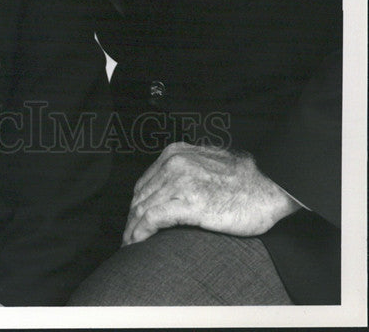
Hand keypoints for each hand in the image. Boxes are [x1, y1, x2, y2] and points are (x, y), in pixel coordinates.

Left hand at [122, 142, 299, 245]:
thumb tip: (172, 190)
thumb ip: (187, 171)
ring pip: (142, 208)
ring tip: (130, 246)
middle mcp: (174, 163)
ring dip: (133, 229)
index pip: (145, 183)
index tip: (133, 222)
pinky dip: (141, 232)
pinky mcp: (189, 202)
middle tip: (128, 238)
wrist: (270, 186)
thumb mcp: (208, 164)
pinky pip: (153, 218)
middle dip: (131, 220)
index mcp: (176, 154)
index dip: (136, 206)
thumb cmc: (245, 181)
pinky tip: (138, 243)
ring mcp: (180, 181)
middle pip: (140, 196)